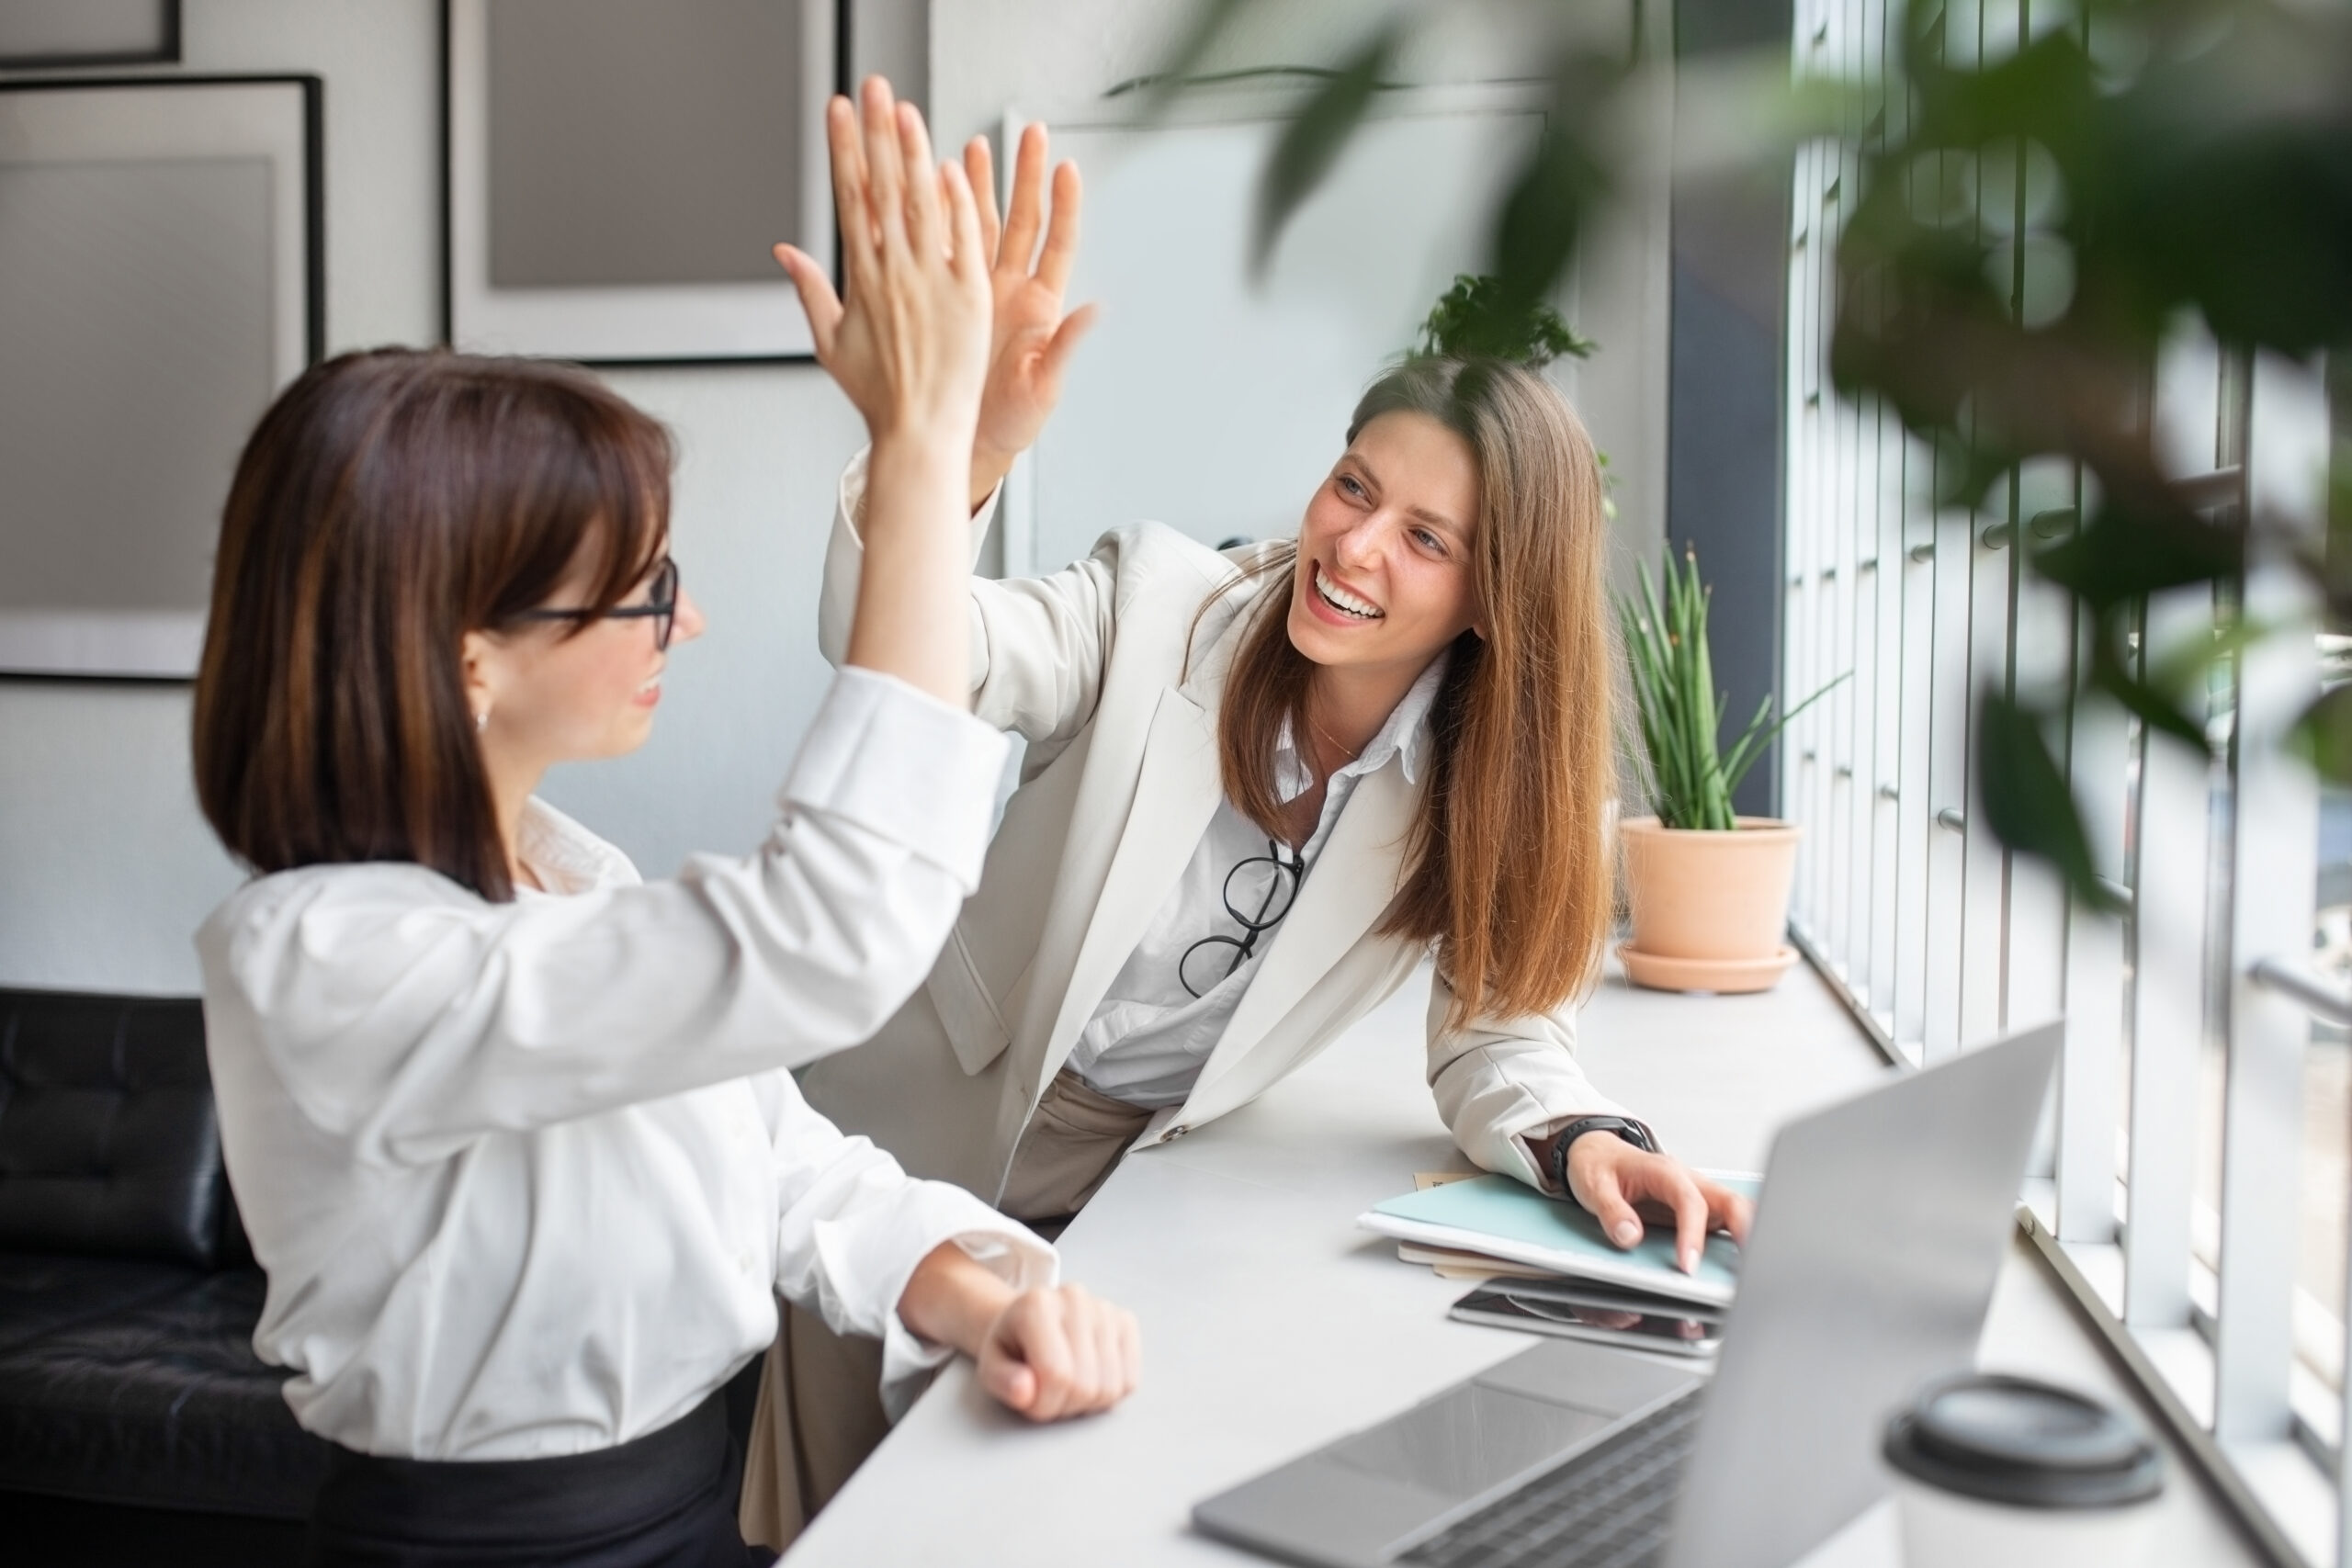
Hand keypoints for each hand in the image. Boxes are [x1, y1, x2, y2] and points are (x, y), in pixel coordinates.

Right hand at [774, 78, 989, 449]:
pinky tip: (952, 166)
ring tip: (906, 110)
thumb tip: (785, 252)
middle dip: (876, 133)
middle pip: (884, 188)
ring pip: (923, 203)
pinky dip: (957, 202)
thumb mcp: (830, 342)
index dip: (844, 150)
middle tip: (872, 89)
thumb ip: (810, 290)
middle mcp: (896, 272)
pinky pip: (964, 239)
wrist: (919, 431)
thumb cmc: (879, 396)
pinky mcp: (969, 296)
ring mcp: (934, 281)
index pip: (851, 198)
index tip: (838, 112)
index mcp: (863, 278)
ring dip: (915, 153)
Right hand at [959, 124, 1098, 508]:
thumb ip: (1066, 347)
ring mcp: (979, 290)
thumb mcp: (1043, 387)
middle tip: (1029, 134)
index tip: (1068, 169)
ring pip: (981, 227)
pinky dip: (941, 218)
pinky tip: (932, 185)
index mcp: (1039, 308)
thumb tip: (1095, 311)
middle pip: (1022, 221)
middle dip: (1025, 177)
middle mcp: (1011, 291)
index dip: (1063, 208)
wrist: (968, 439)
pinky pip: (945, 249)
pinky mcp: (950, 298)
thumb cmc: (1013, 421)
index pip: (1057, 244)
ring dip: (979, 187)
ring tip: (974, 147)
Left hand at [975, 1284, 1139, 1421]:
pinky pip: (1129, 1381)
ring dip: (1087, 1403)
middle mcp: (1075, 1298)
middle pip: (1086, 1385)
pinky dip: (1109, 1393)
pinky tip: (1087, 1378)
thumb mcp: (990, 1367)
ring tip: (1065, 1386)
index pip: (1056, 1375)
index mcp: (1036, 1304)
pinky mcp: (1125, 1322)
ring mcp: (1104, 1308)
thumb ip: (1002, 1381)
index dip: (1043, 1404)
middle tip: (1046, 1393)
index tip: (1029, 1398)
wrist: (1029, 1322)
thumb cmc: (1011, 1348)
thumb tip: (1025, 1391)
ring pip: (1111, 1387)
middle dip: (1063, 1405)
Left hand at [1564, 1135, 1752, 1276]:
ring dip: (1749, 1235)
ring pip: (1737, 1210)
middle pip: (1730, 1202)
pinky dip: (1741, 1238)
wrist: (1598, 1153)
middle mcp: (1688, 1181)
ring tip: (1754, 1270)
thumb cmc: (1599, 1166)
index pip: (1689, 1202)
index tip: (1688, 1265)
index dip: (1693, 1235)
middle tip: (1747, 1267)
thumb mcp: (1593, 1186)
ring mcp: (1698, 1194)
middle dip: (1745, 1230)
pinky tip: (1744, 1261)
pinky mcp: (1699, 1209)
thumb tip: (1630, 1236)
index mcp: (1664, 1171)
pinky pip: (1728, 1221)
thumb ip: (1612, 1211)